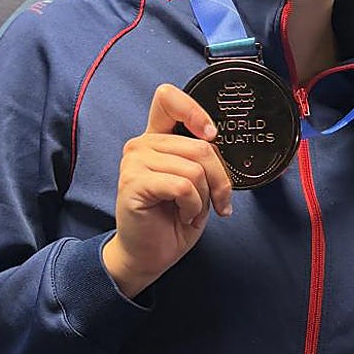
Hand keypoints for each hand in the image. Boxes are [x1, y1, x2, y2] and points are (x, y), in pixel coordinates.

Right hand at [102, 84, 232, 297]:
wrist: (150, 255)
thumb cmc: (174, 219)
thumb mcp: (197, 181)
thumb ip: (202, 156)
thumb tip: (218, 143)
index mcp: (157, 137)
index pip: (168, 98)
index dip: (195, 111)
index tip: (212, 135)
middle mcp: (142, 144)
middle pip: (200, 145)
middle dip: (220, 179)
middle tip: (217, 202)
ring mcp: (134, 162)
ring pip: (195, 168)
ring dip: (205, 198)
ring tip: (193, 211)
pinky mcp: (133, 183)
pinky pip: (182, 186)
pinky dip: (193, 206)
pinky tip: (183, 216)